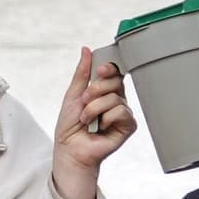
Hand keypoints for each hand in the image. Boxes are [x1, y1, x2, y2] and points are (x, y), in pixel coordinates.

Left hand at [53, 50, 136, 198]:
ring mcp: (122, 113)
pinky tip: (100, 127)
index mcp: (104, 91)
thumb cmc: (70, 126)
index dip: (109, 67)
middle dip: (96, 90)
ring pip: (115, 97)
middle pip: (116, 81)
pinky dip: (106, 118)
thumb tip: (86, 50)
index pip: (114, 72)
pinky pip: (122, 111)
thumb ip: (82, 73)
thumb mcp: (73, 95)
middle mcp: (115, 100)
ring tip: (86, 120)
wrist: (70, 149)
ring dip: (95, 108)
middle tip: (84, 101)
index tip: (99, 70)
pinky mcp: (128, 126)